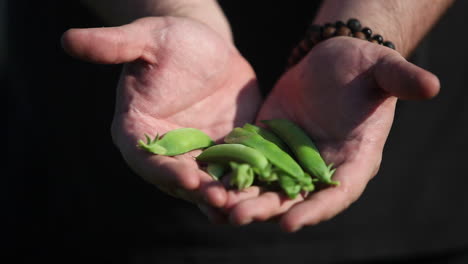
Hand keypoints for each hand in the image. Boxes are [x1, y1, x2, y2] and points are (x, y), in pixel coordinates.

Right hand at [61, 17, 261, 208]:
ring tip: (245, 208)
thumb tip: (68, 40)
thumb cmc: (172, 40)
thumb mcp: (148, 39)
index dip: (165, 169)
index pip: (146, 157)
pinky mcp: (222, 153)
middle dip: (199, 191)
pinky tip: (264, 194)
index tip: (188, 178)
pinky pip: (232, 173)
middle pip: (178, 178)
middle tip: (221, 201)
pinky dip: (245, 185)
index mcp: (138, 129)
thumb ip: (115, 46)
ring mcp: (195, 154)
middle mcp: (164, 150)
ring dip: (224, 197)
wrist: (208, 50)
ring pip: (207, 183)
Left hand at [225, 37, 438, 230]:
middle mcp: (320, 168)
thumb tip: (432, 86)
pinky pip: (248, 164)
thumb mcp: (381, 70)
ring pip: (266, 185)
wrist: (330, 61)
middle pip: (295, 198)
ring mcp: (291, 159)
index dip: (316, 210)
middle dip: (268, 209)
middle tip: (239, 217)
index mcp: (353, 160)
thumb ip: (400, 80)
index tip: (291, 223)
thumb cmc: (362, 67)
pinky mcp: (267, 145)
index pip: (337, 193)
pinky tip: (207, 179)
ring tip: (217, 204)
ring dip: (242, 197)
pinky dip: (230, 173)